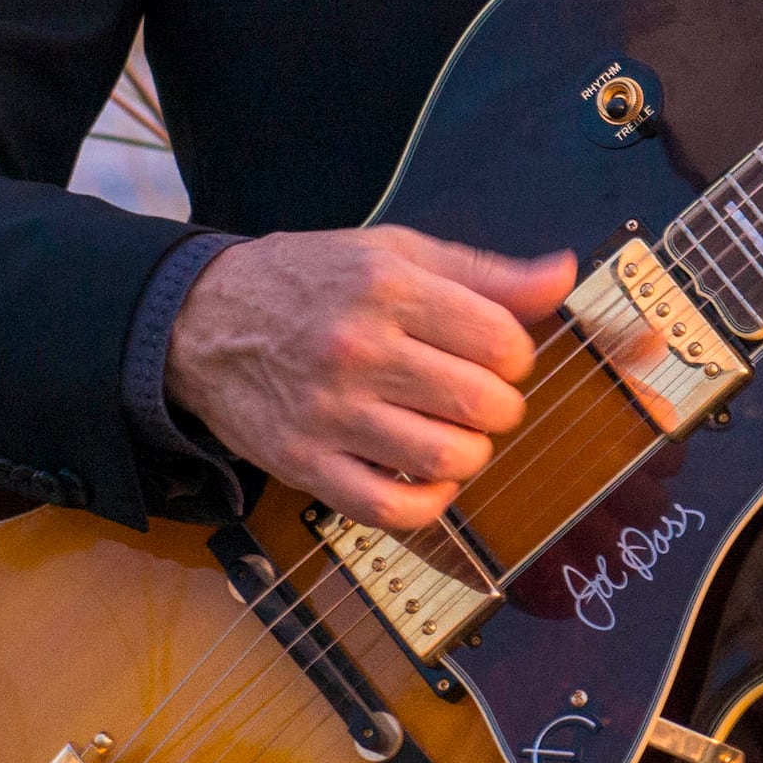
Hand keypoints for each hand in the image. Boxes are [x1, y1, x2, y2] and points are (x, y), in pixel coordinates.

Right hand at [166, 226, 575, 533]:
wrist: (201, 319)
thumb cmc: (310, 281)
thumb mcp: (394, 253)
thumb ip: (484, 272)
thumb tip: (561, 276)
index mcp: (387, 287)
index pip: (501, 341)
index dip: (516, 357)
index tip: (496, 358)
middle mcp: (358, 348)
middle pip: (481, 404)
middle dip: (501, 408)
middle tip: (480, 399)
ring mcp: (329, 412)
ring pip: (447, 459)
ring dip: (470, 455)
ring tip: (453, 434)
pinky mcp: (304, 464)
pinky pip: (391, 508)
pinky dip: (429, 504)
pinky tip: (428, 480)